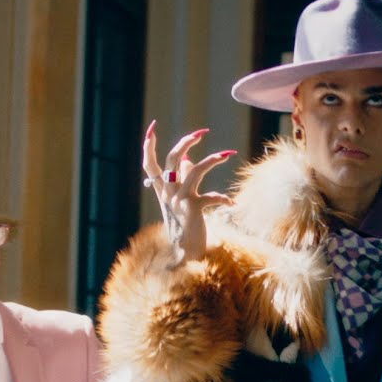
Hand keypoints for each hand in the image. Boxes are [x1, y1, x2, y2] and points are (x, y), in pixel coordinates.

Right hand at [142, 121, 235, 263]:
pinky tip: (232, 204)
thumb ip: (183, 179)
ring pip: (194, 169)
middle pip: (172, 159)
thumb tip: (187, 161)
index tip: (152, 127)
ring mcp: (179, 200)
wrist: (185, 254)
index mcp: (162, 191)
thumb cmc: (186, 227)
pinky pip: (211, 196)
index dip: (148, 145)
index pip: (149, 164)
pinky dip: (223, 198)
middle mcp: (168, 193)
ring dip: (213, 159)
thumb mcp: (181, 202)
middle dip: (187, 142)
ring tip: (228, 154)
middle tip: (203, 132)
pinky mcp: (193, 209)